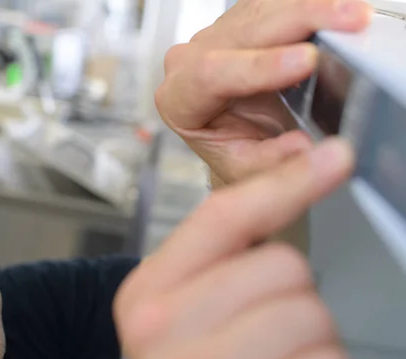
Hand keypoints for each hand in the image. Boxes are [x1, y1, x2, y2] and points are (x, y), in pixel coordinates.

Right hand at [115, 138, 354, 358]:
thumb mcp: (192, 305)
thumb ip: (230, 246)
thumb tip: (311, 165)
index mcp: (145, 294)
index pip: (222, 218)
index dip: (284, 183)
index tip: (332, 159)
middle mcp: (159, 333)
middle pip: (281, 266)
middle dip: (291, 296)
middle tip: (262, 332)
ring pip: (309, 315)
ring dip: (310, 342)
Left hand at [156, 0, 370, 185]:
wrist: (241, 140)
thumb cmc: (235, 153)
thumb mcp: (247, 170)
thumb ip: (270, 163)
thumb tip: (300, 148)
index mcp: (179, 101)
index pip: (210, 75)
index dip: (260, 65)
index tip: (305, 61)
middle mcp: (189, 64)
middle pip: (242, 31)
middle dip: (298, 22)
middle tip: (346, 23)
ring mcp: (214, 39)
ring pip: (260, 11)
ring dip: (310, 9)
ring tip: (352, 16)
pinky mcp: (240, 23)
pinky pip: (274, 5)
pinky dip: (308, 7)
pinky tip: (336, 11)